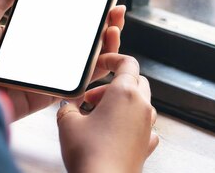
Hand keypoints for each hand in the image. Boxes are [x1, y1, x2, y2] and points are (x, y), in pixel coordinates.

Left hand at [0, 0, 126, 120]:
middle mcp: (40, 56)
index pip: (64, 22)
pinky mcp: (48, 93)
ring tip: (115, 26)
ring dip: (106, 45)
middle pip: (81, 41)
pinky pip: (78, 83)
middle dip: (104, 25)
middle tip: (117, 10)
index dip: (85, 11)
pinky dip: (97, 69)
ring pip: (86, 62)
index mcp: (28, 37)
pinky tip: (106, 51)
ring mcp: (46, 75)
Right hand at [57, 54, 158, 172]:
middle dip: (114, 84)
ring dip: (121, 103)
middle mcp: (141, 107)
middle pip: (137, 81)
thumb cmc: (90, 155)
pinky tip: (114, 133)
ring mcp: (147, 126)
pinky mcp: (147, 145)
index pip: (128, 63)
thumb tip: (67, 107)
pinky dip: (130, 124)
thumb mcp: (67, 124)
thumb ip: (67, 108)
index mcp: (125, 93)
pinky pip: (143, 126)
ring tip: (99, 116)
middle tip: (92, 97)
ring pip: (141, 103)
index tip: (103, 63)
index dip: (113, 59)